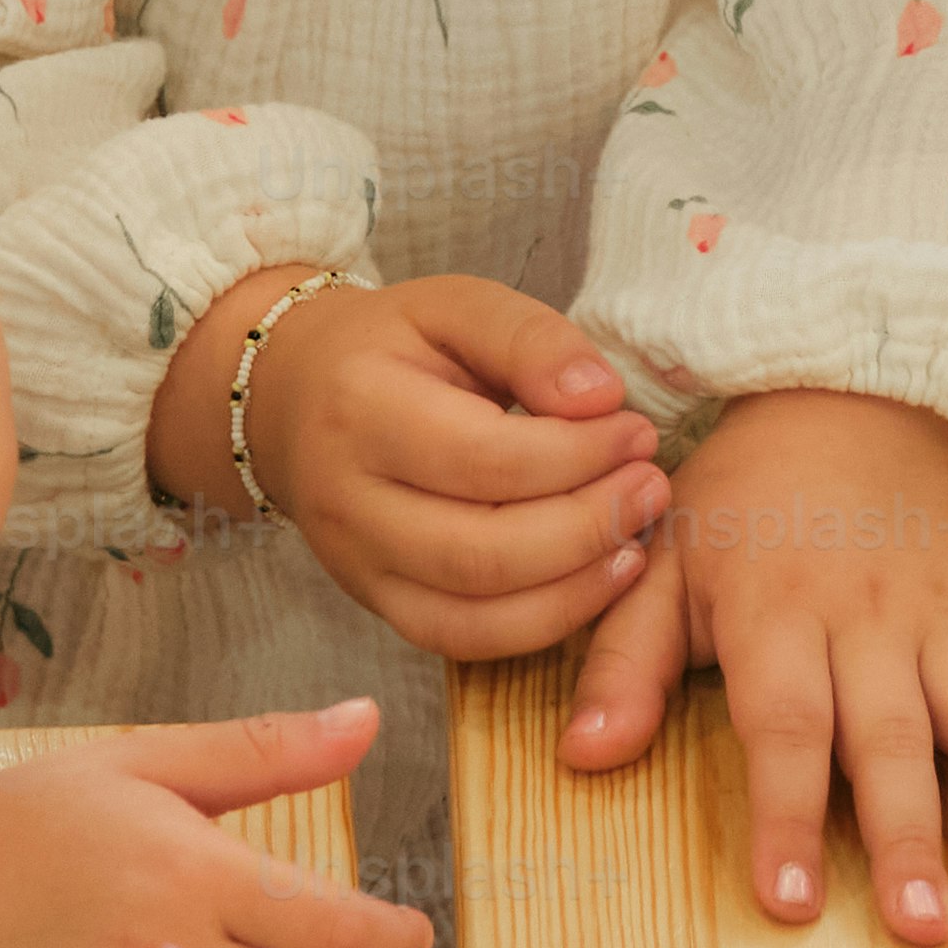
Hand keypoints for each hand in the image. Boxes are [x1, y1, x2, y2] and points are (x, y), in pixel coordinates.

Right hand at [167, 272, 668, 654]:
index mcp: (360, 408)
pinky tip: (599, 580)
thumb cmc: (391, 347)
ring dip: (577, 585)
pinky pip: (462, 641)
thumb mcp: (455, 305)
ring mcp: (355, 565)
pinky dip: (542, 624)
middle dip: (588, 525)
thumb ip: (530, 338)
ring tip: (637, 536)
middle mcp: (346, 500)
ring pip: (474, 613)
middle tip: (650, 486)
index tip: (635, 430)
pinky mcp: (376, 604)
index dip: (577, 454)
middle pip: (481, 550)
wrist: (296, 395)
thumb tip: (600, 397)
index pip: (483, 457)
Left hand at [556, 391, 947, 947]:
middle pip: (893, 737)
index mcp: (778, 611)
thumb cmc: (741, 501)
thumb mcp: (662, 563)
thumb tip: (582, 757)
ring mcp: (943, 614)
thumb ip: (625, 661)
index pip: (784, 725)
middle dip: (911, 835)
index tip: (792, 901)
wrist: (845, 399)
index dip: (786, 814)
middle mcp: (868, 618)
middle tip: (923, 926)